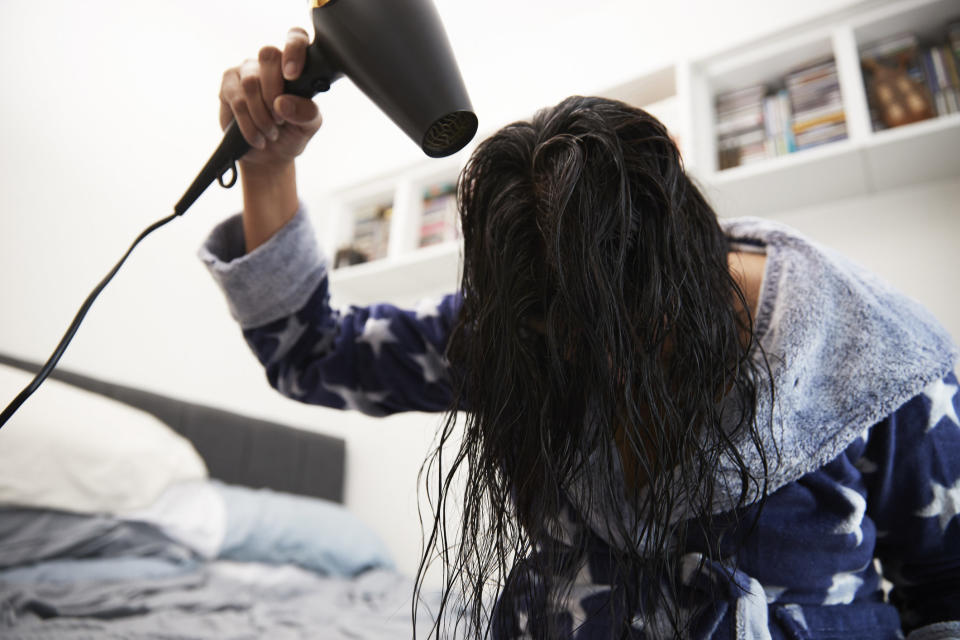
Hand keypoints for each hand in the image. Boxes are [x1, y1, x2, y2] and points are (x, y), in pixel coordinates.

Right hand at [218, 27, 322, 168]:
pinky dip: (249, 124)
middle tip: (281, 120)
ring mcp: (247, 70)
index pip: (296, 38)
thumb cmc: (292, 132)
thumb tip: (282, 103)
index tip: (292, 76)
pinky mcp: (228, 83)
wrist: (270, 155)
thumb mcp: (309, 126)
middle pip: (268, 56)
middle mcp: (271, 62)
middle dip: (274, 93)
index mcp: (295, 64)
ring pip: (251, 82)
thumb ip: (306, 112)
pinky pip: (237, 99)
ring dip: (262, 115)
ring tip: (270, 132)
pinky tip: (257, 136)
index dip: (294, 51)